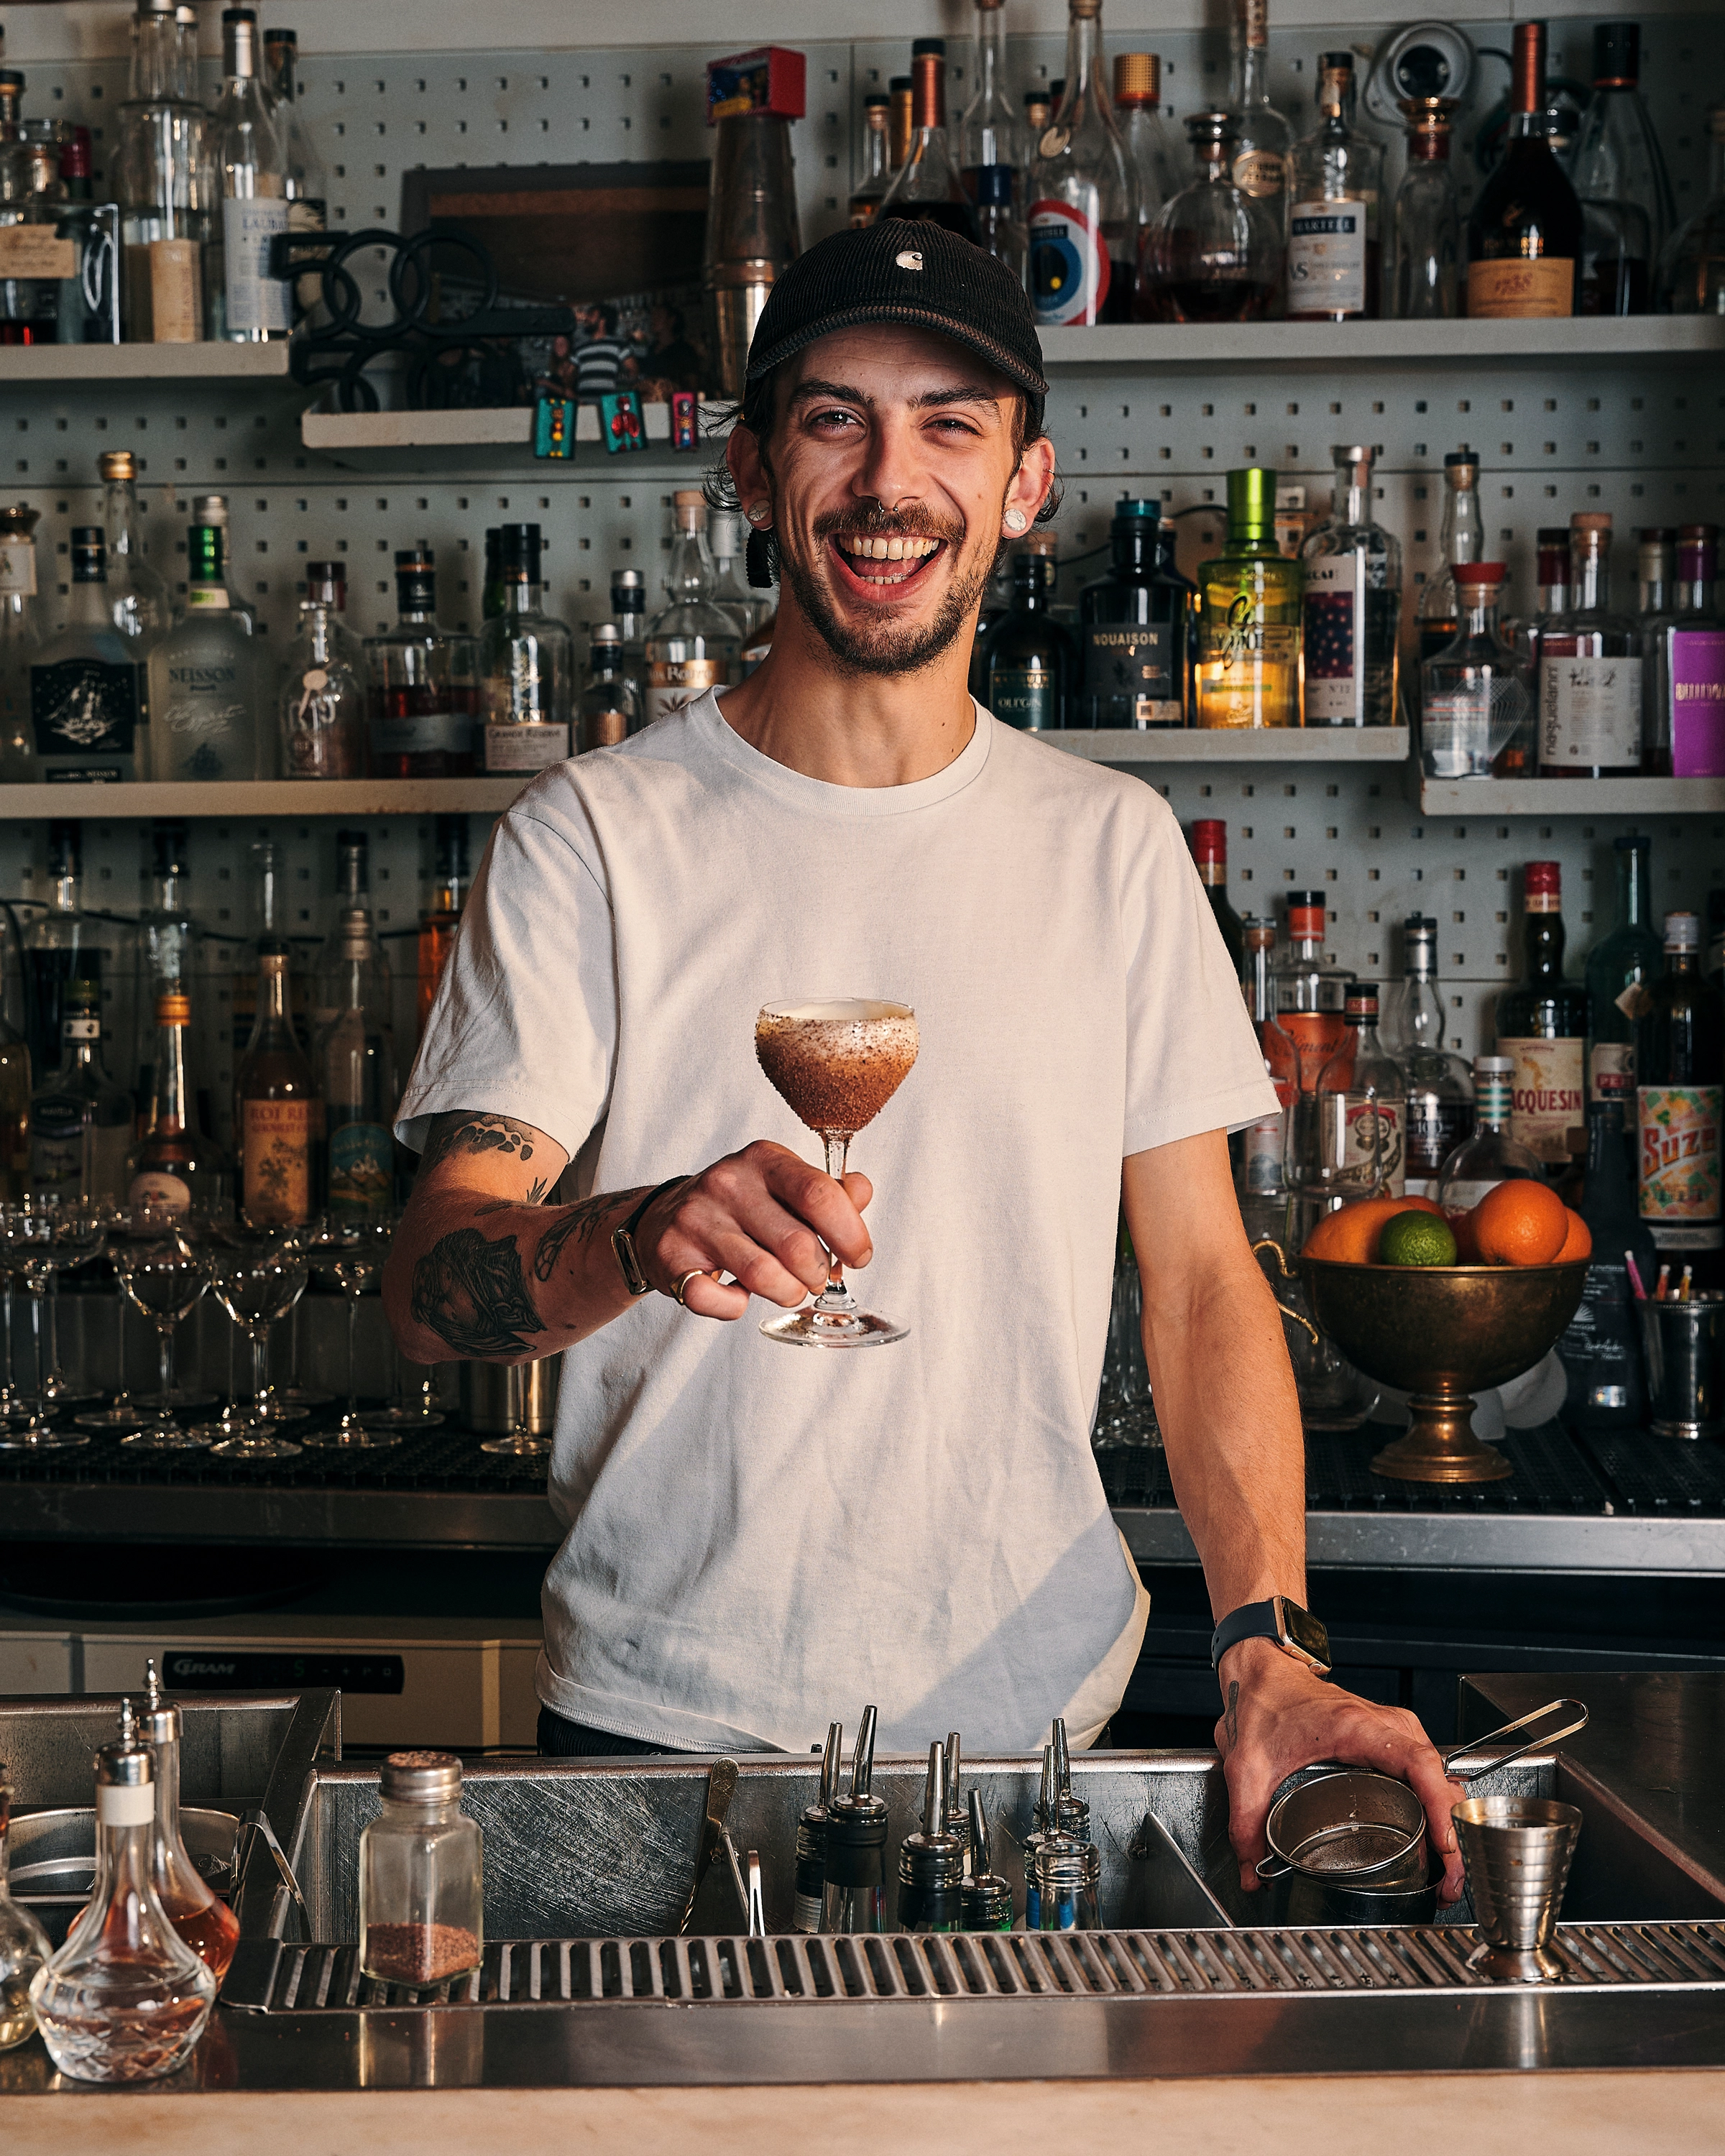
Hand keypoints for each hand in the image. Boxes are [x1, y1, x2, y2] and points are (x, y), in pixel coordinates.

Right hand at [637, 1141, 873, 1320]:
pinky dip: (736, 1307)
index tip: (858, 1256)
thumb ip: (828, 1192)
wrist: (663, 1219)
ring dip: (788, 1293)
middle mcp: (727, 1183)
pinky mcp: (673, 1258)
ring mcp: (697, 1220)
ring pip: (764, 1276)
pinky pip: (719, 1301)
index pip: (819, 1194)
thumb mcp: (783, 1185)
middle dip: (818, 1273)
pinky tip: (737, 1293)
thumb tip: (860, 1192)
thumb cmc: (738, 1206)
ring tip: (786, 1288)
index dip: (850, 1233)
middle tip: (814, 1277)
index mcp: (763, 1160)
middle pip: (797, 1244)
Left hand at [1215, 1638, 1466, 1904]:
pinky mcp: (1391, 1738)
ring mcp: (1392, 1730)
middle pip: (1438, 1779)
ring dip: (1449, 1823)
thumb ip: (1245, 1822)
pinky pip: (1426, 1773)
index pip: (1417, 1765)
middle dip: (1452, 1834)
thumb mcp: (1247, 1765)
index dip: (1439, 1809)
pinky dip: (1436, 1807)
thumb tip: (1253, 1873)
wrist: (1263, 1669)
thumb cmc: (1264, 1701)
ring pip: (1439, 1777)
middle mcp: (1385, 1726)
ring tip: (1446, 1871)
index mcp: (1356, 1728)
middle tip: (1448, 1881)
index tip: (1445, 1847)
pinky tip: (1435, 1838)